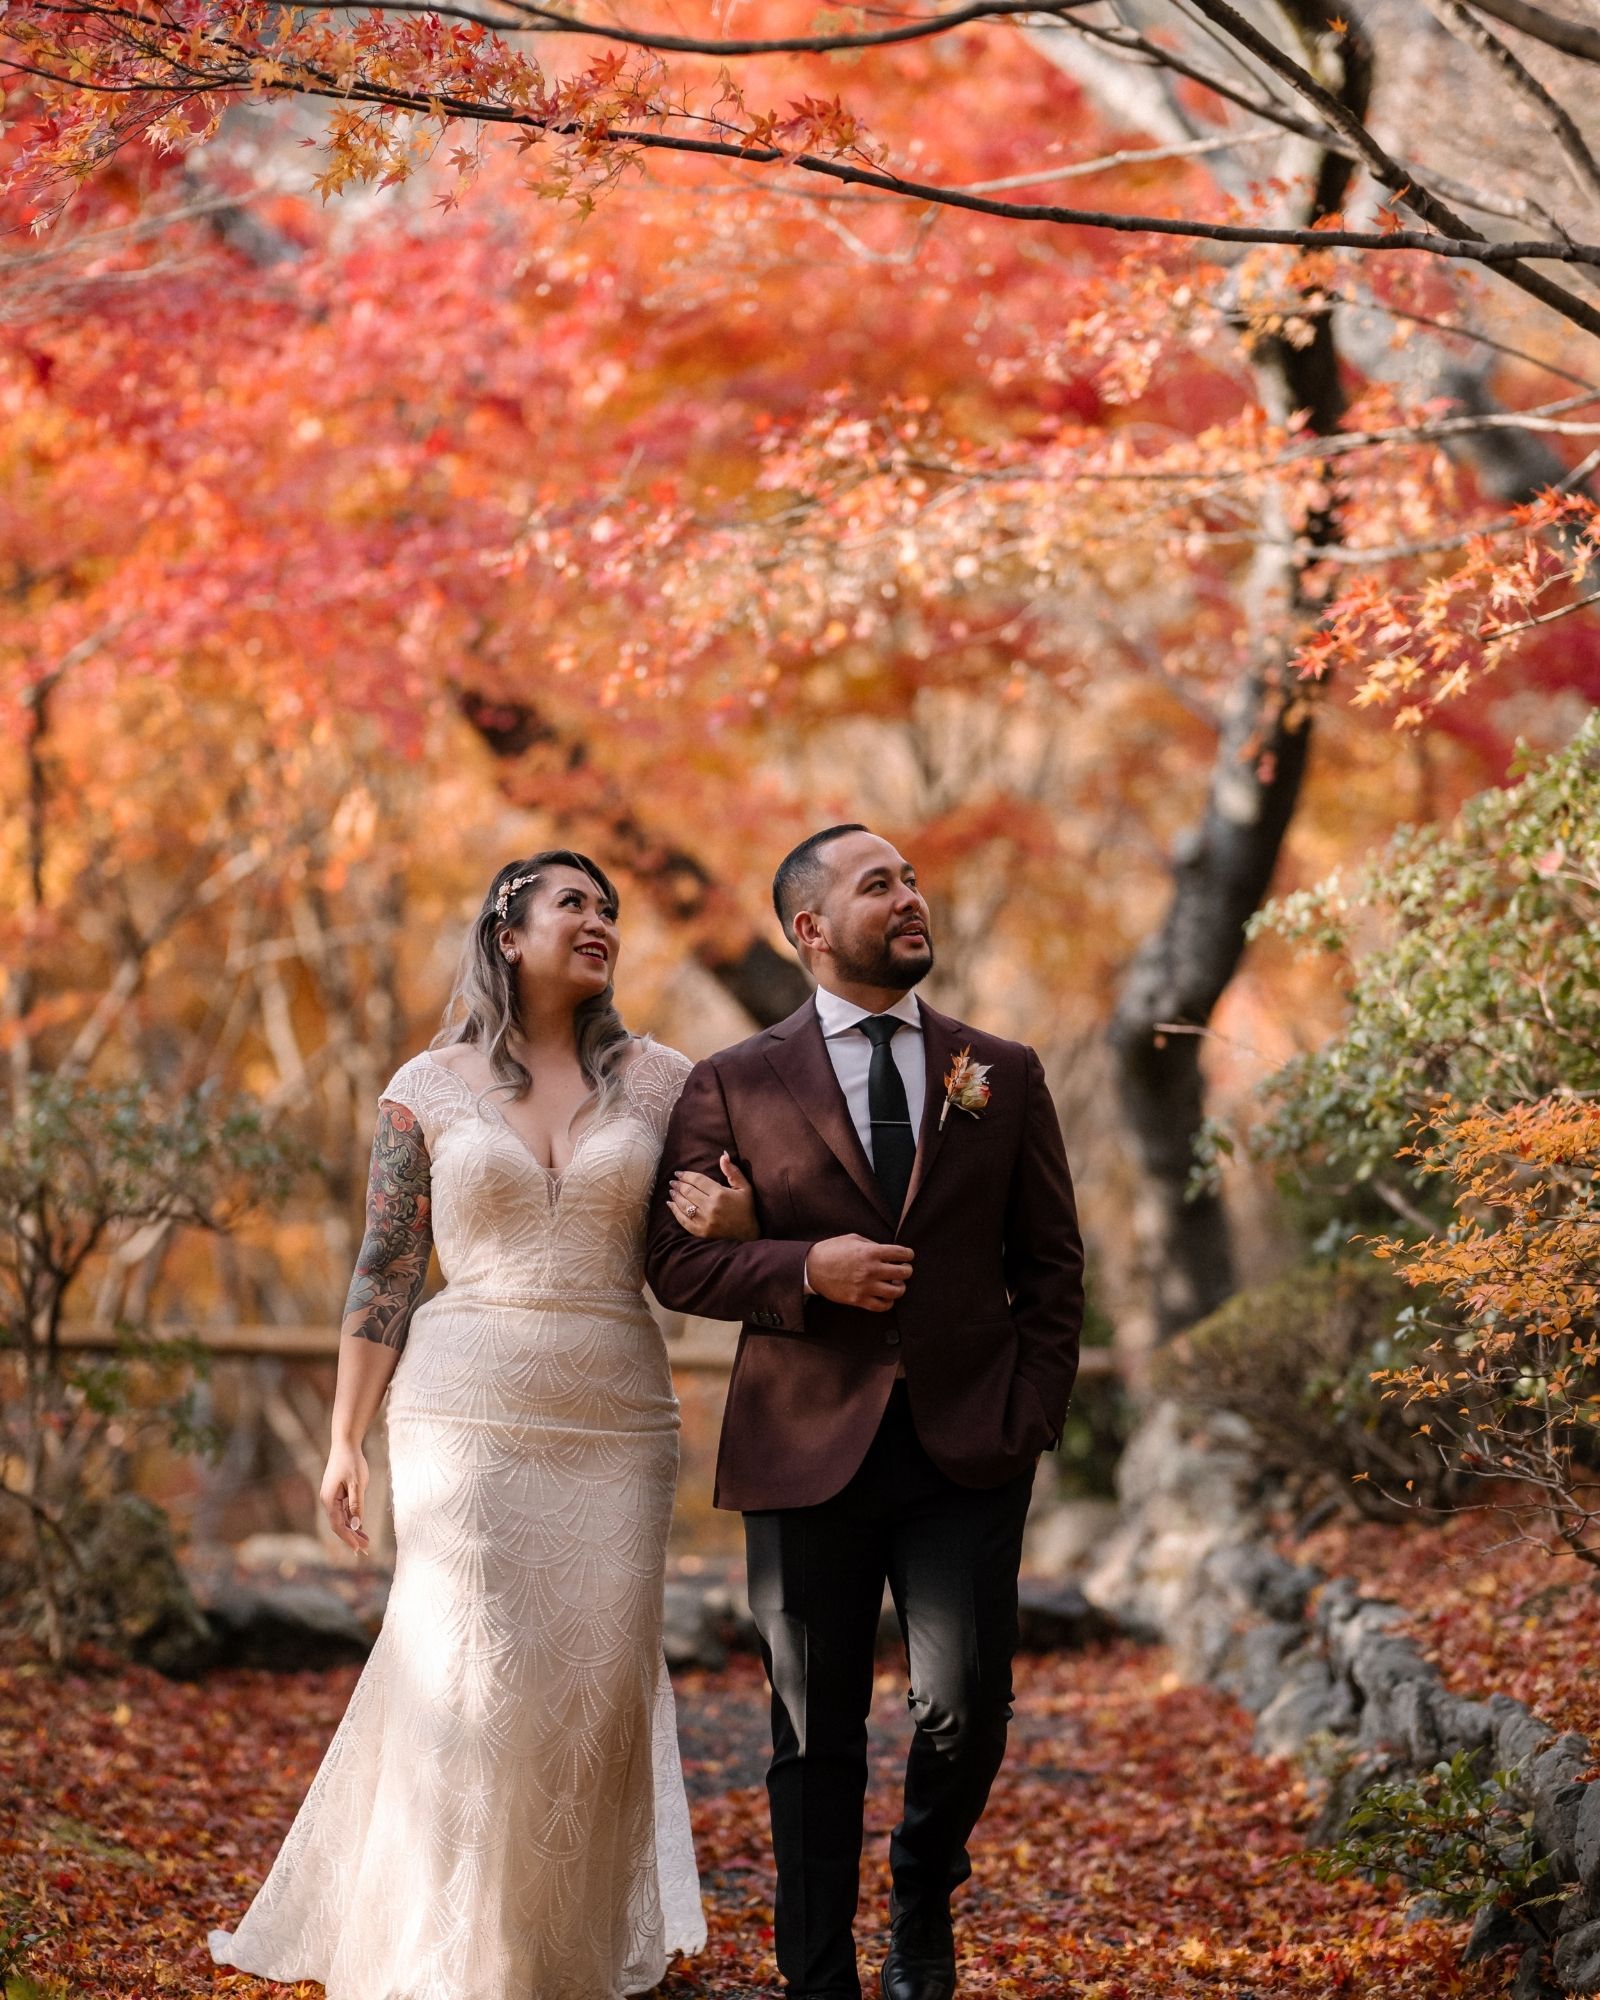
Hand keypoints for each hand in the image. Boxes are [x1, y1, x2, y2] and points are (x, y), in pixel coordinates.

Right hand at [320, 1437, 369, 1554]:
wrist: (346, 1444)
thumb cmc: (352, 1462)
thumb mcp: (357, 1484)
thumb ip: (356, 1505)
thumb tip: (355, 1525)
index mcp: (329, 1500)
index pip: (337, 1525)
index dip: (348, 1538)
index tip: (358, 1549)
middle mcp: (328, 1500)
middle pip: (339, 1525)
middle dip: (352, 1537)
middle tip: (367, 1549)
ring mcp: (332, 1497)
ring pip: (342, 1519)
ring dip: (353, 1530)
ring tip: (366, 1541)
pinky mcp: (337, 1493)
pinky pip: (344, 1511)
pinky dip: (352, 1519)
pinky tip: (361, 1527)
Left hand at [668, 1154, 758, 1241]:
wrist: (747, 1234)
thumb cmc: (746, 1208)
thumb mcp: (744, 1187)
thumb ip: (733, 1171)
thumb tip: (723, 1154)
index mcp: (720, 1194)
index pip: (698, 1180)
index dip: (686, 1175)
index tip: (679, 1172)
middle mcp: (710, 1207)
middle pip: (688, 1192)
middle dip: (679, 1184)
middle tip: (673, 1181)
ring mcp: (704, 1221)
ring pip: (684, 1205)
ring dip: (676, 1196)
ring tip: (672, 1190)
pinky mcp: (700, 1232)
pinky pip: (683, 1220)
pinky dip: (675, 1211)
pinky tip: (671, 1204)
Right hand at [805, 1235, 913, 1311]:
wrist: (812, 1268)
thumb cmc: (832, 1250)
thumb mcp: (853, 1239)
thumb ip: (873, 1245)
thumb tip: (888, 1252)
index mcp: (871, 1252)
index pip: (901, 1253)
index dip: (908, 1254)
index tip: (908, 1256)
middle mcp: (871, 1270)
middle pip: (903, 1273)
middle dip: (907, 1270)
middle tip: (904, 1269)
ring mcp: (865, 1287)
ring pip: (896, 1292)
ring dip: (900, 1287)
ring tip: (896, 1283)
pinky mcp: (859, 1300)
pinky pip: (882, 1306)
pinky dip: (889, 1302)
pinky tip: (887, 1297)